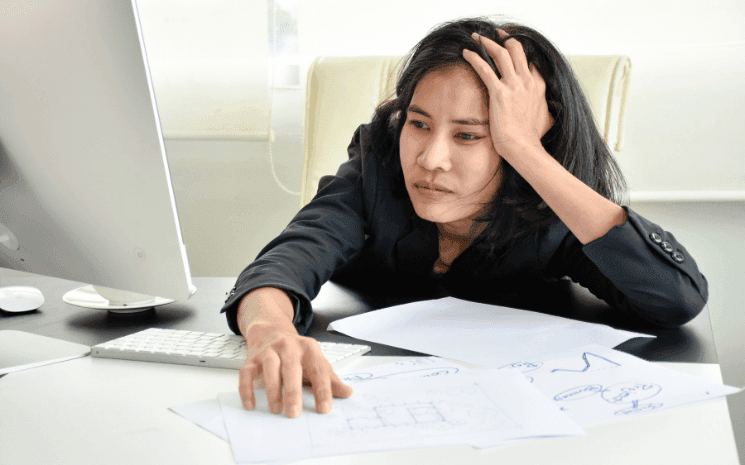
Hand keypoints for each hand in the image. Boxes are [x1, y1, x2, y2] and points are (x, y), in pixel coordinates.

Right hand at [237, 289, 352, 417]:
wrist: (271, 331)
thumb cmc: (297, 353)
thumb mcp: (316, 362)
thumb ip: (330, 379)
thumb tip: (348, 393)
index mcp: (309, 348)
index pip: (318, 369)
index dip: (322, 390)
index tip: (324, 409)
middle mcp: (288, 346)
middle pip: (291, 367)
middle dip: (293, 391)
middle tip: (294, 413)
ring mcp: (269, 351)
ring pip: (269, 368)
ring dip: (272, 389)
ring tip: (276, 409)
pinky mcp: (252, 358)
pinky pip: (246, 373)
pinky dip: (247, 390)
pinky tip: (251, 405)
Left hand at [462, 30, 552, 160]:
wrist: (523, 148)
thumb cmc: (531, 138)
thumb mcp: (546, 119)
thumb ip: (545, 110)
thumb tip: (548, 116)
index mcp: (538, 86)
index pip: (530, 61)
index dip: (519, 53)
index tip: (509, 49)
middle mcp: (527, 82)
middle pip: (517, 50)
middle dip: (504, 39)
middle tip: (494, 35)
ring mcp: (514, 86)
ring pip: (501, 54)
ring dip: (487, 43)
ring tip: (477, 38)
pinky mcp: (499, 93)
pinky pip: (484, 68)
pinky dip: (474, 57)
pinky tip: (466, 52)